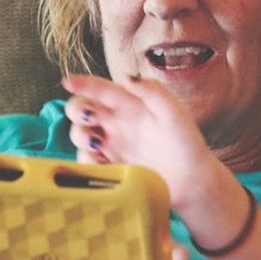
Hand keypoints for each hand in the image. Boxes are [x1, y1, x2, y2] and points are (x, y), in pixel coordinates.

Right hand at [63, 74, 219, 208]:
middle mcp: (116, 123)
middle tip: (89, 120)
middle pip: (82, 110)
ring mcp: (111, 146)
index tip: (68, 82)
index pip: (103, 90)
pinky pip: (86, 163)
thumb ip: (153, 92)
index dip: (84, 84)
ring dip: (79, 137)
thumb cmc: (187, 144)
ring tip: (96, 146)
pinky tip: (100, 165)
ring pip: (80, 135)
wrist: (192, 181)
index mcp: (130, 105)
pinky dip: (86, 162)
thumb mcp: (174, 113)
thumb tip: (127, 78)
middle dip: (77, 111)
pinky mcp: (109, 168)